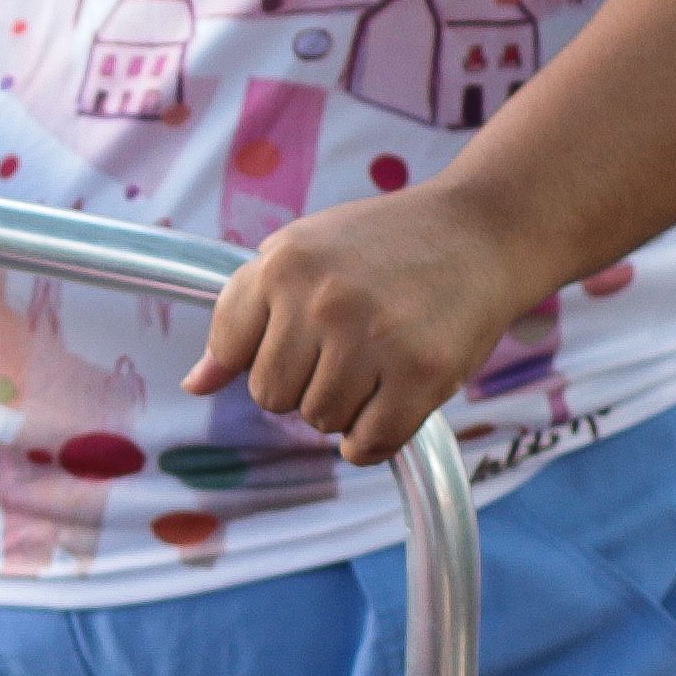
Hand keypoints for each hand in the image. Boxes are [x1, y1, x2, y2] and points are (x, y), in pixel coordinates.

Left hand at [186, 189, 537, 458]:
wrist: (481, 232)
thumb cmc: (384, 247)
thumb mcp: (300, 255)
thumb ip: (242, 315)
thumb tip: (194, 385)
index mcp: (284, 263)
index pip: (231, 351)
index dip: (265, 352)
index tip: (301, 335)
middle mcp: (323, 299)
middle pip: (272, 396)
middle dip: (303, 384)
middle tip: (347, 349)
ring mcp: (374, 337)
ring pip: (320, 421)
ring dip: (344, 408)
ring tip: (376, 364)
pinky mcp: (422, 372)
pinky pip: (367, 444)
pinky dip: (372, 438)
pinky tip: (392, 399)